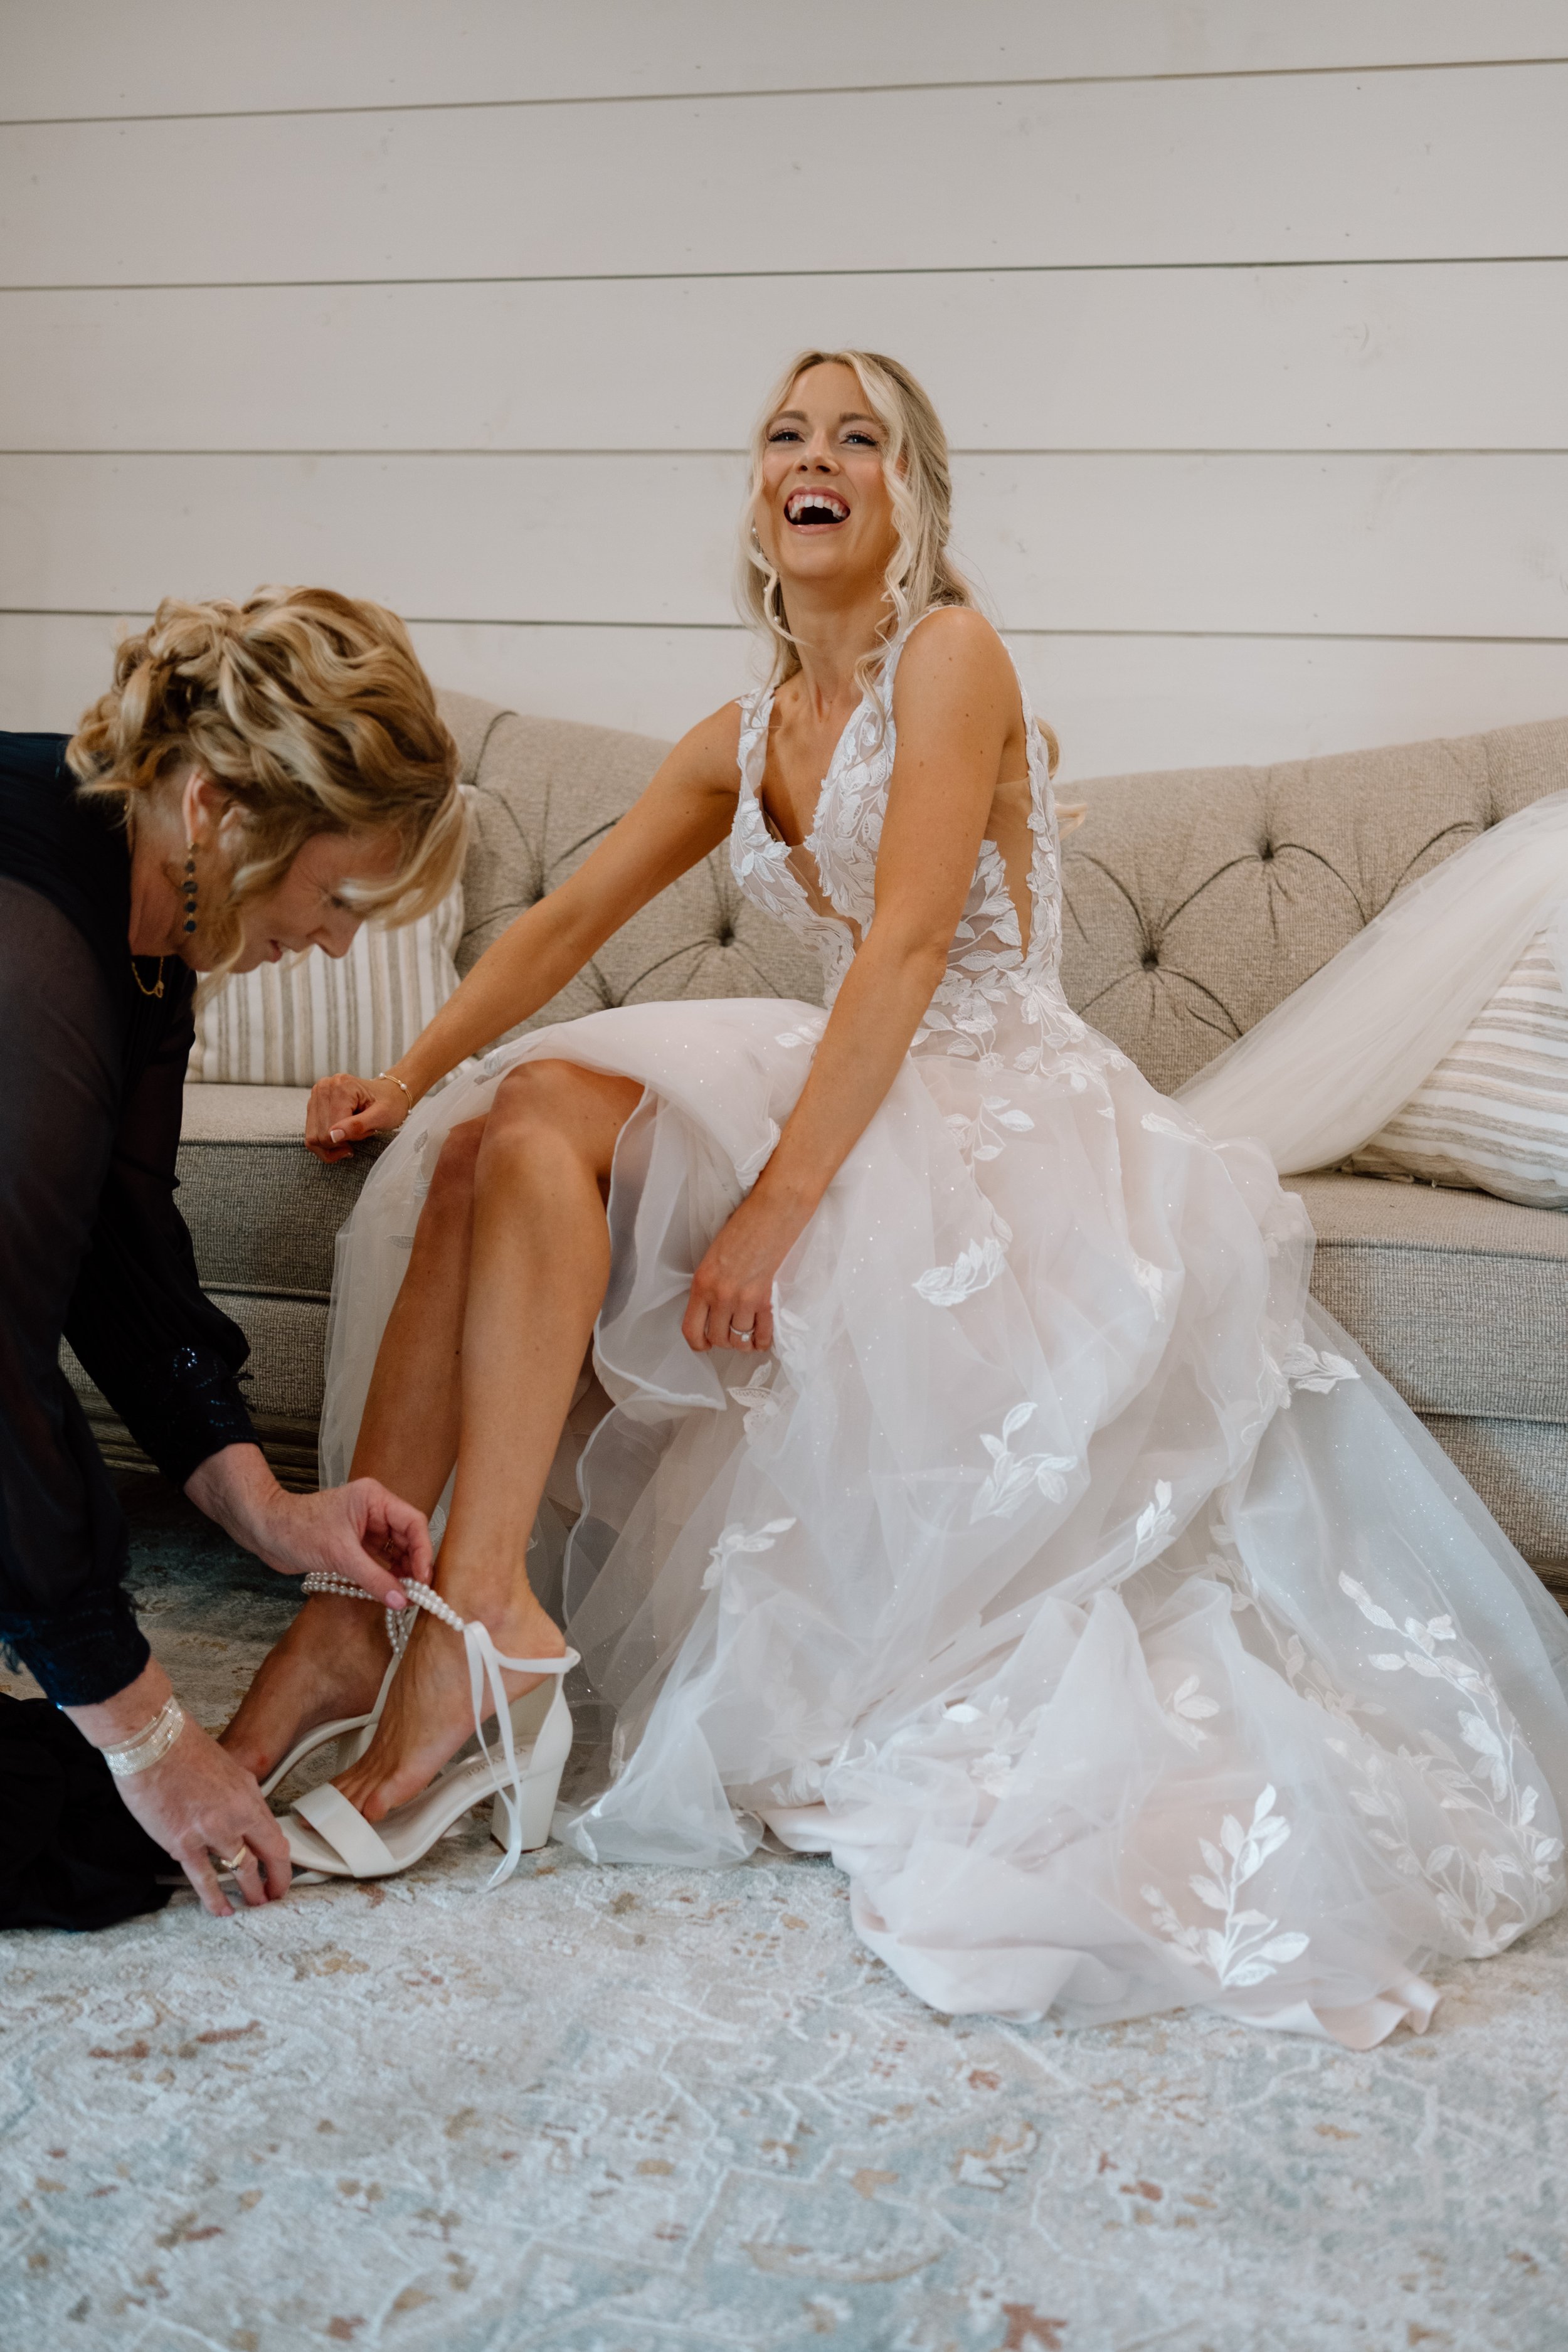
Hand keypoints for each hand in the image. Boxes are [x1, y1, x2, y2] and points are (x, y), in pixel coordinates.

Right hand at [119, 1717, 293, 1915]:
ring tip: (253, 1904)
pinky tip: (221, 1909)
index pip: (275, 1835)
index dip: (281, 1860)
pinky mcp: (183, 1842)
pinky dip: (215, 1898)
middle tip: (273, 1895)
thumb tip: (236, 1812)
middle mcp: (236, 1813)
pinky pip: (204, 1878)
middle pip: (268, 1856)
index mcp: (248, 1793)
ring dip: (249, 1892)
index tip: (280, 1872)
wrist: (151, 1741)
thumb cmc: (181, 1746)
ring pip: (241, 1870)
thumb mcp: (224, 1766)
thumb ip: (234, 1794)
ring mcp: (212, 1830)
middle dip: (274, 1881)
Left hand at [186, 1445, 433, 1609]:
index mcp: (375, 1499)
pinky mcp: (353, 1546)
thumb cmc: (297, 1529)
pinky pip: (378, 1562)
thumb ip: (374, 1578)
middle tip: (416, 1594)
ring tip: (404, 1598)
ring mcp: (364, 1529)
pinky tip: (388, 1592)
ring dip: (400, 1574)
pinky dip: (384, 1577)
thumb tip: (401, 1600)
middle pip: (407, 1539)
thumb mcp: (340, 1555)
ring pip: (394, 1553)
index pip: (413, 1523)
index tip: (423, 1579)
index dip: (423, 1551)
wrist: (264, 1532)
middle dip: (413, 1566)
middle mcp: (374, 1512)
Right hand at [306, 1071, 410, 1163]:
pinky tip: (343, 1135)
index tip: (366, 1134)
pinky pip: (312, 1134)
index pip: (329, 1129)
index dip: (346, 1141)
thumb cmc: (390, 1103)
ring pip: (313, 1137)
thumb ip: (357, 1126)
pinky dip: (327, 1142)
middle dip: (341, 1143)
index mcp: (340, 1086)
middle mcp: (323, 1087)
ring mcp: (316, 1095)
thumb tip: (333, 1135)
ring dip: (333, 1144)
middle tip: (362, 1133)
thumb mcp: (381, 1116)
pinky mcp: (314, 1104)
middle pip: (319, 1135)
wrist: (390, 1093)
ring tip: (353, 1133)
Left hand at [681, 1187, 811, 1354]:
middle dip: (723, 1342)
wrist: (770, 1216)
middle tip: (729, 1335)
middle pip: (718, 1338)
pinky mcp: (766, 1300)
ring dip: (743, 1342)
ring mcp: (744, 1300)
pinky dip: (762, 1342)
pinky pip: (763, 1334)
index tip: (704, 1345)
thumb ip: (709, 1286)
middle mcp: (720, 1296)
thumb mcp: (712, 1258)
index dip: (697, 1344)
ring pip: (740, 1339)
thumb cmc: (741, 1230)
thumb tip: (711, 1312)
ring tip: (746, 1337)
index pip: (691, 1329)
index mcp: (702, 1284)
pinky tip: (761, 1340)